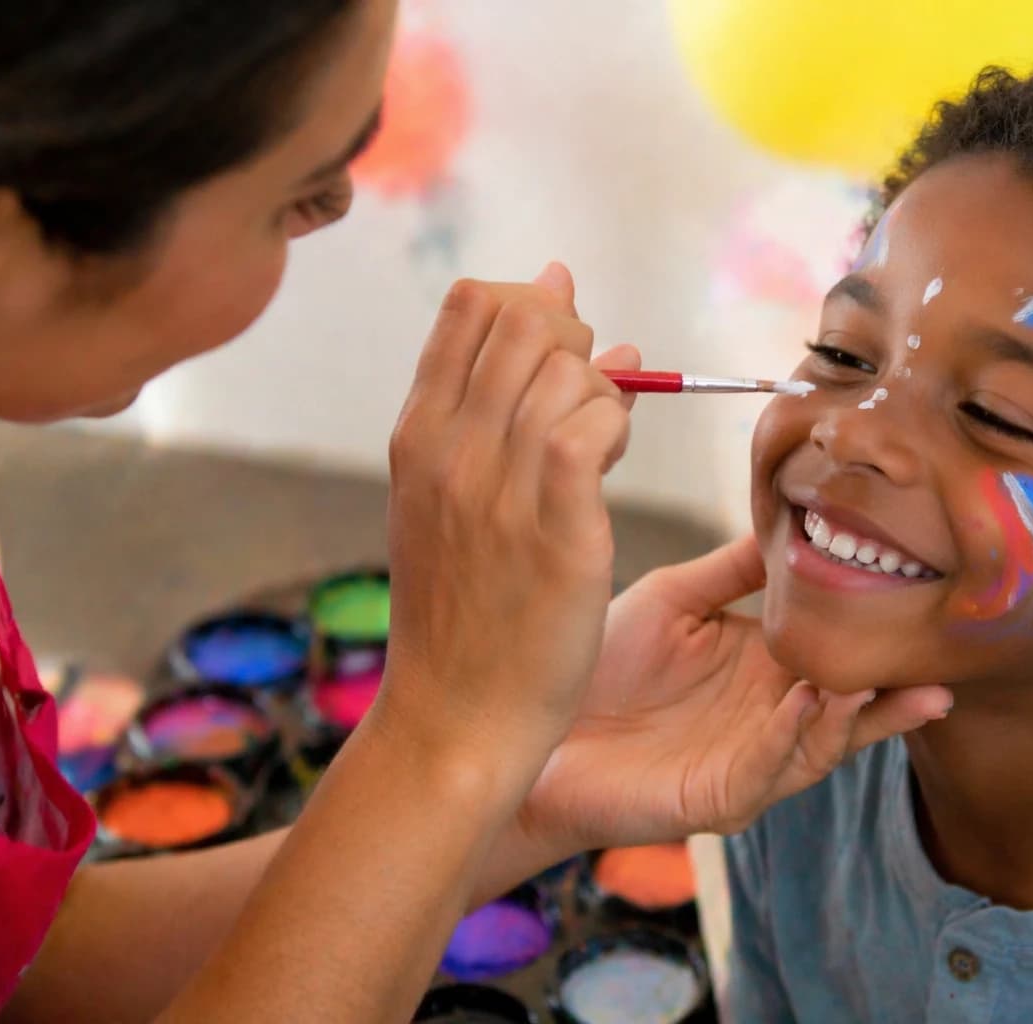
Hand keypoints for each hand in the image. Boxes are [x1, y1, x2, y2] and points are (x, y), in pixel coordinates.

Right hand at [378, 263, 632, 776]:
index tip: (555, 356)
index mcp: (416, 435)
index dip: (529, 306)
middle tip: (583, 400)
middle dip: (573, 339)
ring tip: (597, 449)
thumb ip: (499, 413)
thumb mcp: (452, 503)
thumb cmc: (464, 611)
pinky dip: (616, 426)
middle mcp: (449, 447)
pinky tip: (609, 466)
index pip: (471, 304)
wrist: (455, 715)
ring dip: (600, 392)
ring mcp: (498, 484)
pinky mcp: (556, 524)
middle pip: (525, 318)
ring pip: (568, 367)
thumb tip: (583, 322)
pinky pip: (595, 423)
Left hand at [516, 536, 953, 850]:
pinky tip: (804, 703)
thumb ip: (733, 569)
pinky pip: (765, 769)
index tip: (917, 605)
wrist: (533, 725)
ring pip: (821, 745)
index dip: (875, 638)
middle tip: (938, 665)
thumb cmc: (599, 665)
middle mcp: (769, 718)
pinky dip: (788, 738)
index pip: (837, 654)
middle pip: (849, 708)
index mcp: (765, 670)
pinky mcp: (719, 796)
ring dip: (851, 715)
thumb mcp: (673, 598)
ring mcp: (750, 762)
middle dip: (892, 691)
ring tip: (873, 676)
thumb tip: (789, 522)